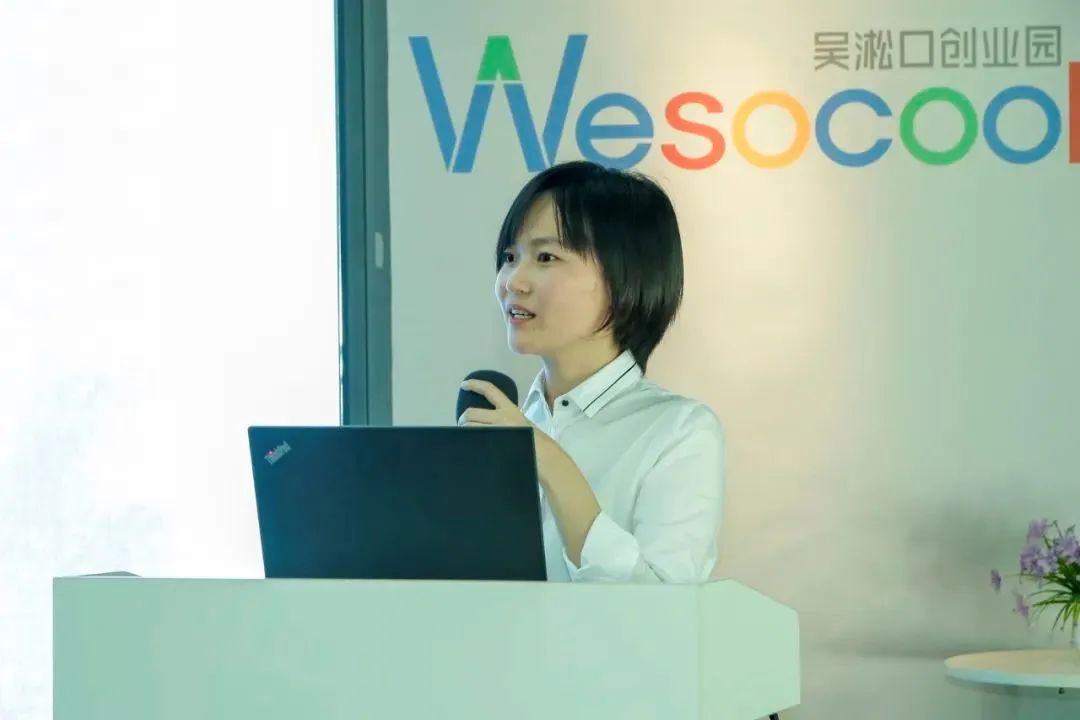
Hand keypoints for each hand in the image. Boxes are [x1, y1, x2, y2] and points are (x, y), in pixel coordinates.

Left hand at [458, 379, 599, 564]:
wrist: (544, 457)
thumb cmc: (534, 442)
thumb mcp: (521, 423)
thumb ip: (505, 420)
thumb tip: (486, 422)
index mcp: (510, 409)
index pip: (490, 390)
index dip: (474, 384)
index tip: (463, 385)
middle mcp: (501, 417)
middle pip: (471, 413)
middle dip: (462, 419)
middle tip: (462, 425)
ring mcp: (496, 431)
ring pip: (469, 428)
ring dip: (464, 432)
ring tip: (467, 438)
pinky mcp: (493, 444)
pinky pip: (473, 441)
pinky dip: (469, 443)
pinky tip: (471, 447)